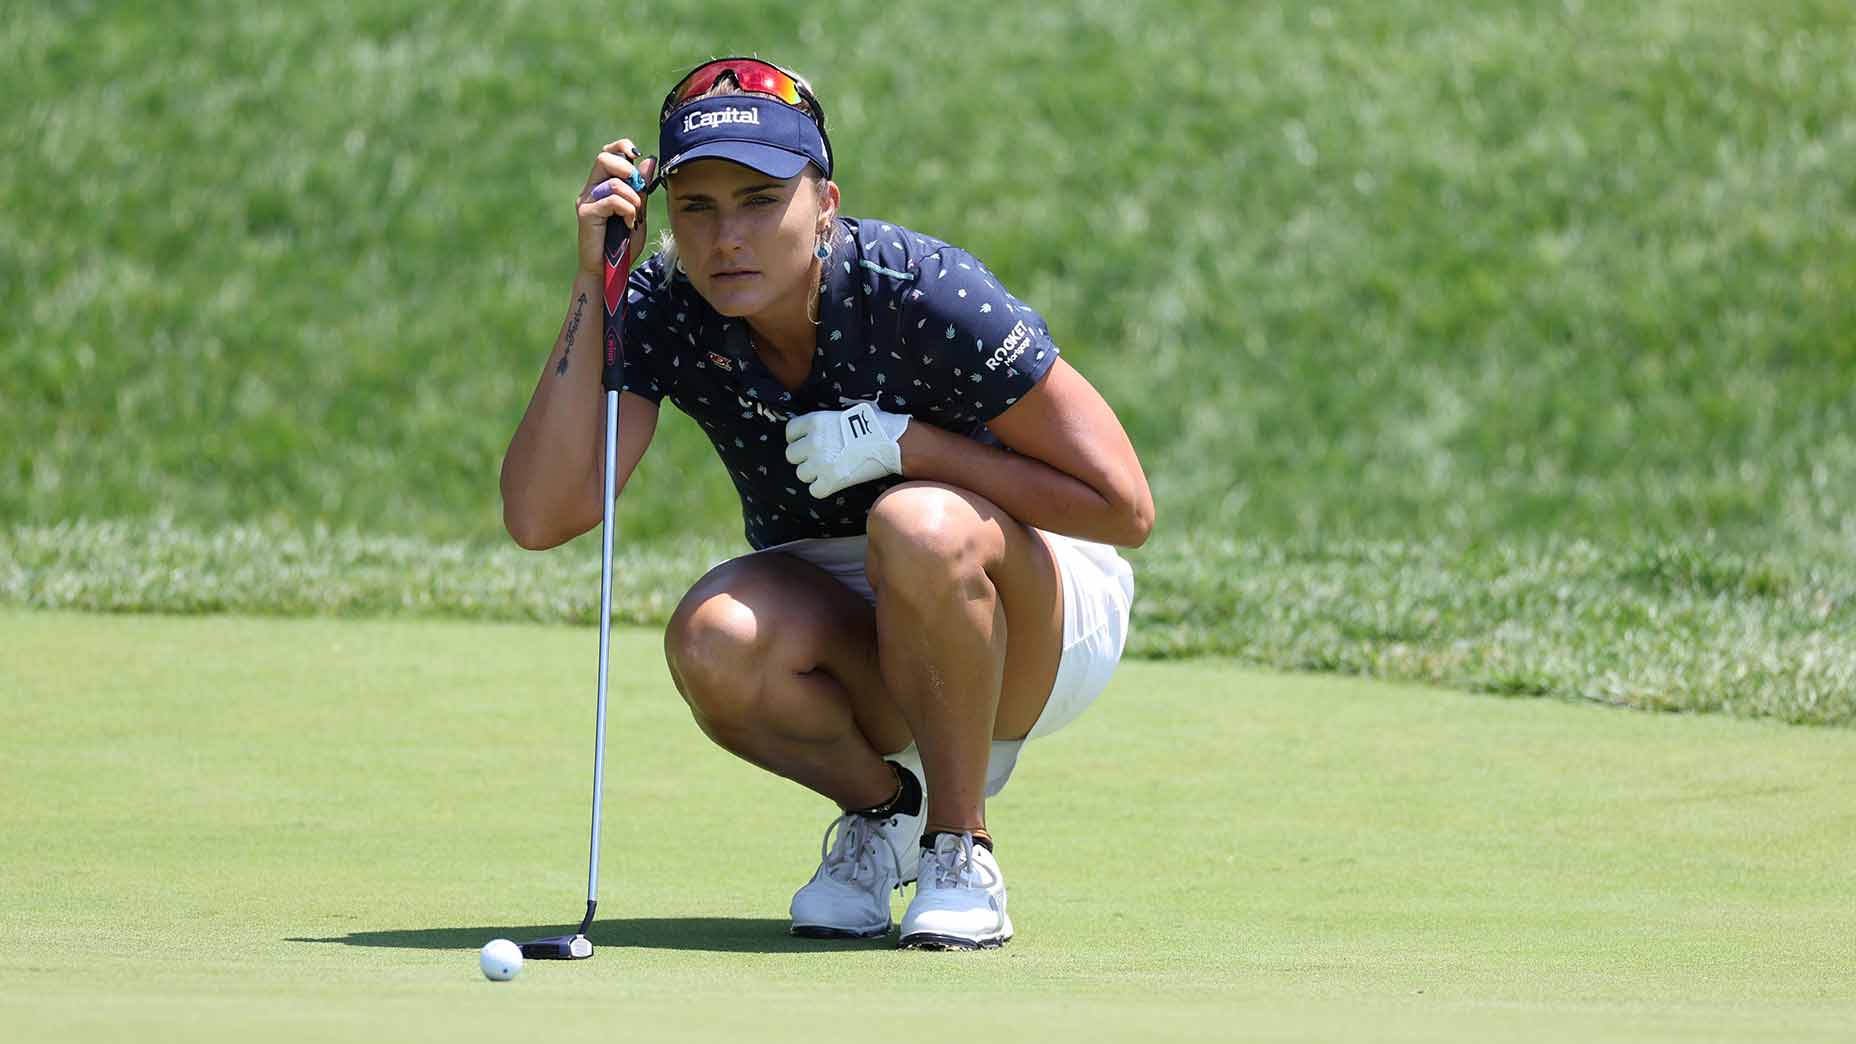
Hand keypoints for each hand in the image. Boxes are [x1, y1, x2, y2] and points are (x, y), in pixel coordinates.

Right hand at [576, 138, 655, 275]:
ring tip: (635, 217)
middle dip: (627, 168)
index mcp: (602, 185)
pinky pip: (613, 201)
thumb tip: (649, 160)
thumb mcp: (638, 213)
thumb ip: (642, 189)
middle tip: (638, 188)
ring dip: (633, 198)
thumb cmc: (622, 245)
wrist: (608, 271)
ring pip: (613, 182)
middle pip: (603, 157)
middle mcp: (591, 190)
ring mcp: (586, 201)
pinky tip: (629, 225)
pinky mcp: (586, 214)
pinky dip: (628, 211)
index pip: (608, 153)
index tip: (637, 155)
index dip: (622, 147)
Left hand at [784, 402, 910, 498]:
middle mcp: (813, 442)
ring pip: (802, 474)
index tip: (806, 442)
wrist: (892, 442)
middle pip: (792, 455)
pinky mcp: (831, 481)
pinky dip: (823, 488)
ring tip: (829, 470)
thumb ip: (824, 425)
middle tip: (820, 458)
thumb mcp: (843, 414)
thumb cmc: (873, 425)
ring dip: (813, 474)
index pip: (790, 432)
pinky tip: (834, 482)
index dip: (797, 439)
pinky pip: (815, 490)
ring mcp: (820, 463)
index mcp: (815, 421)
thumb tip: (814, 434)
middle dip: (804, 458)